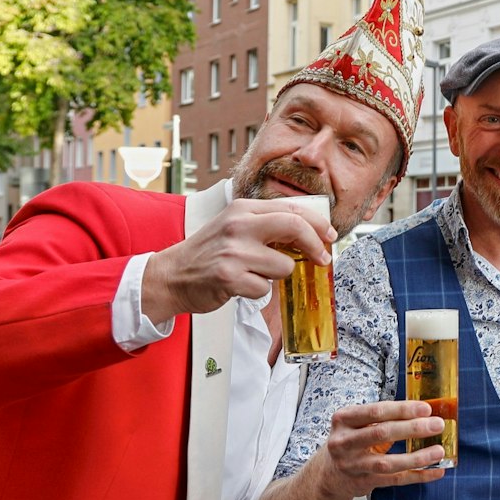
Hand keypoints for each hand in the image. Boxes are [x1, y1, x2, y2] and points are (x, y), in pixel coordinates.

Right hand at [142, 197, 333, 324]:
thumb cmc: (209, 253)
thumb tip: (312, 233)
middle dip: (315, 245)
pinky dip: (258, 290)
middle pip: (295, 227)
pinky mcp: (229, 277)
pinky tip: (240, 285)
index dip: (318, 224)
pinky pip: (265, 288)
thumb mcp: (236, 226)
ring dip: (277, 275)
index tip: (329, 237)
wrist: (171, 276)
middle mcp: (238, 226)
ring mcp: (234, 252)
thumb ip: (268, 225)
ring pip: (283, 266)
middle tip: (322, 258)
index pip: (292, 209)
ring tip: (254, 273)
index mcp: (243, 209)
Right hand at [320, 400, 449, 495]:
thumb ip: (383, 417)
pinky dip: (418, 476)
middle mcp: (343, 442)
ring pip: (387, 462)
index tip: (426, 408)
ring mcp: (352, 465)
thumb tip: (426, 412)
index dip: (402, 410)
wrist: (328, 474)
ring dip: (417, 457)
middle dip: (413, 428)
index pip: (376, 411)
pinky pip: (394, 480)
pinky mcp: (362, 483)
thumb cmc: (352, 440)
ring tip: (439, 451)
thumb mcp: (357, 424)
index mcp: (343, 419)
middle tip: (438, 425)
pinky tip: (436, 471)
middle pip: (381, 433)